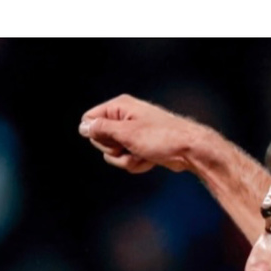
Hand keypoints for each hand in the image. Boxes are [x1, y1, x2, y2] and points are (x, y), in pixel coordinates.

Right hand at [78, 94, 198, 174]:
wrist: (188, 150)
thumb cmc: (161, 137)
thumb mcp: (127, 133)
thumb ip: (102, 130)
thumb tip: (83, 127)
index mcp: (120, 107)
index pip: (89, 120)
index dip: (96, 135)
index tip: (113, 139)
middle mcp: (124, 118)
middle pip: (99, 140)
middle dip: (113, 151)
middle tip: (129, 147)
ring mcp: (131, 134)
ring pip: (113, 155)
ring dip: (126, 160)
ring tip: (142, 154)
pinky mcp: (139, 147)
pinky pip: (126, 160)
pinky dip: (136, 164)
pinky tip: (149, 160)